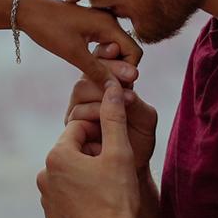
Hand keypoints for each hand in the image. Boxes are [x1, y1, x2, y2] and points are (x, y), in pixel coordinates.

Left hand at [19, 0, 140, 87]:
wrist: (27, 10)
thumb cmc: (49, 29)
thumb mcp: (73, 53)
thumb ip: (98, 71)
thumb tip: (117, 90)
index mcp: (109, 24)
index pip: (134, 52)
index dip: (128, 72)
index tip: (114, 87)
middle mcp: (110, 21)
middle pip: (127, 52)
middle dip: (119, 70)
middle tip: (102, 87)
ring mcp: (101, 23)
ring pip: (115, 50)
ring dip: (108, 65)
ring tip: (92, 77)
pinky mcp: (92, 27)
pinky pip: (105, 46)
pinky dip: (100, 59)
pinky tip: (87, 68)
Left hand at [38, 79, 144, 217]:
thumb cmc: (117, 199)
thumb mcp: (119, 153)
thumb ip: (114, 118)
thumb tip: (111, 88)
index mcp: (57, 156)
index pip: (79, 129)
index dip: (101, 133)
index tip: (116, 147)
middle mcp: (44, 175)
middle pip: (73, 151)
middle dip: (93, 154)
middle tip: (115, 168)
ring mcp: (45, 198)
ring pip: (69, 174)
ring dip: (86, 174)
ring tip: (109, 188)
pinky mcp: (51, 217)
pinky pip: (66, 196)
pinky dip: (80, 195)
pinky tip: (100, 205)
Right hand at [65, 44, 157, 170]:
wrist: (129, 171)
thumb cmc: (140, 141)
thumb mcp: (146, 119)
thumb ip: (135, 102)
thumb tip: (123, 90)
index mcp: (106, 85)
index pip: (101, 61)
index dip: (108, 52)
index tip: (118, 46)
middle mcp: (88, 95)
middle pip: (89, 71)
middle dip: (110, 71)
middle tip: (132, 76)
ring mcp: (77, 110)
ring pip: (80, 90)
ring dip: (103, 91)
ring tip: (125, 100)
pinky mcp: (71, 129)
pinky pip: (76, 114)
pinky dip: (93, 113)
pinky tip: (108, 118)